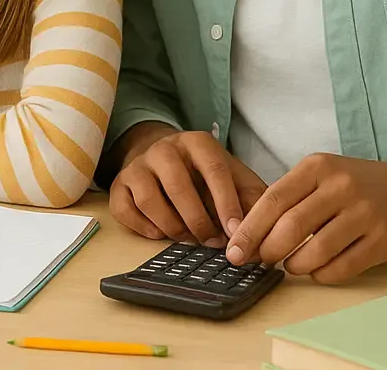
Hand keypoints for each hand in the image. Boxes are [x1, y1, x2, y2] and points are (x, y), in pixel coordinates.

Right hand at [110, 125, 266, 245]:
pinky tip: (161, 233)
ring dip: (172, 227)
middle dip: (199, 221)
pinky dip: (143, 227)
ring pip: (149, 199)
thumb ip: (252, 197)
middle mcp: (163, 149)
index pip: (214, 170)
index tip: (236, 232)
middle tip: (213, 242)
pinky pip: (124, 209)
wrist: (161, 155)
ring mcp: (137, 165)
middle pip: (179, 186)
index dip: (226, 204)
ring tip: (189, 238)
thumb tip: (267, 229)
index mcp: (197, 143)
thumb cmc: (204, 174)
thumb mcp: (233, 176)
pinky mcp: (119, 184)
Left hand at [225, 155, 386, 282]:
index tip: (234, 250)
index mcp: (316, 167)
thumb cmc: (352, 184)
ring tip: (289, 266)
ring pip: (317, 250)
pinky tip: (315, 271)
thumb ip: (287, 198)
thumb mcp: (318, 175)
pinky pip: (344, 266)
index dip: (249, 229)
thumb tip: (247, 235)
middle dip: (268, 250)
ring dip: (295, 265)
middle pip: (292, 226)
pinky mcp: (384, 240)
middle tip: (260, 262)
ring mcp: (365, 213)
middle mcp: (341, 187)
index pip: (273, 200)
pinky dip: (322, 274)